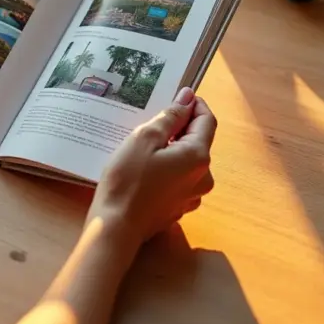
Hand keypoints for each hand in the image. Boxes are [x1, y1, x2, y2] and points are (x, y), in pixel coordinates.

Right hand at [87, 87, 216, 250]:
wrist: (116, 227)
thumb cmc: (127, 179)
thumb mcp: (145, 138)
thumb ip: (171, 116)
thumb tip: (188, 97)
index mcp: (198, 156)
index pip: (207, 120)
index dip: (194, 105)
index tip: (176, 96)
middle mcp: (203, 176)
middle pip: (198, 141)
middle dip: (179, 128)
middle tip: (150, 123)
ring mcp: (193, 195)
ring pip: (187, 161)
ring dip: (172, 149)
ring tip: (143, 148)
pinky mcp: (179, 207)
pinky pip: (178, 179)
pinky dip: (167, 168)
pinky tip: (144, 170)